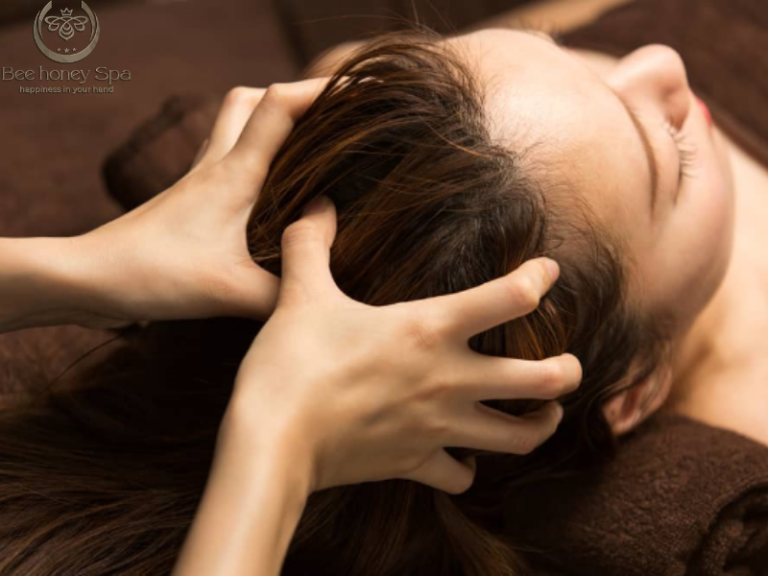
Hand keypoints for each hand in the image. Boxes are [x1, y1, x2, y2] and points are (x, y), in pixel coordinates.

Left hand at [65, 80, 327, 327]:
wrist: (91, 278)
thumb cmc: (155, 274)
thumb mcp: (232, 292)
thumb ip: (286, 291)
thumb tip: (322, 292)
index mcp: (234, 173)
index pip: (279, 106)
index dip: (321, 90)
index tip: (359, 92)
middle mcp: (215, 166)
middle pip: (250, 100)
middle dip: (292, 98)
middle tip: (327, 121)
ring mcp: (197, 181)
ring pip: (234, 126)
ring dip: (268, 124)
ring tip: (304, 151)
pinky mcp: (188, 202)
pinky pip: (224, 161)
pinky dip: (251, 160)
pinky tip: (267, 196)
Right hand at [225, 195, 581, 495]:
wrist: (271, 442)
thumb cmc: (291, 364)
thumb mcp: (300, 294)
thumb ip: (311, 242)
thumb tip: (317, 204)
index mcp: (430, 328)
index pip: (511, 296)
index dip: (539, 278)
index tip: (547, 272)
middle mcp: (449, 379)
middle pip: (544, 379)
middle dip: (569, 371)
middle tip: (569, 364)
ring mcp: (438, 427)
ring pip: (520, 438)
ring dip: (540, 426)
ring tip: (544, 414)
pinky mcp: (415, 463)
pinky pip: (459, 477)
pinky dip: (466, 470)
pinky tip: (462, 460)